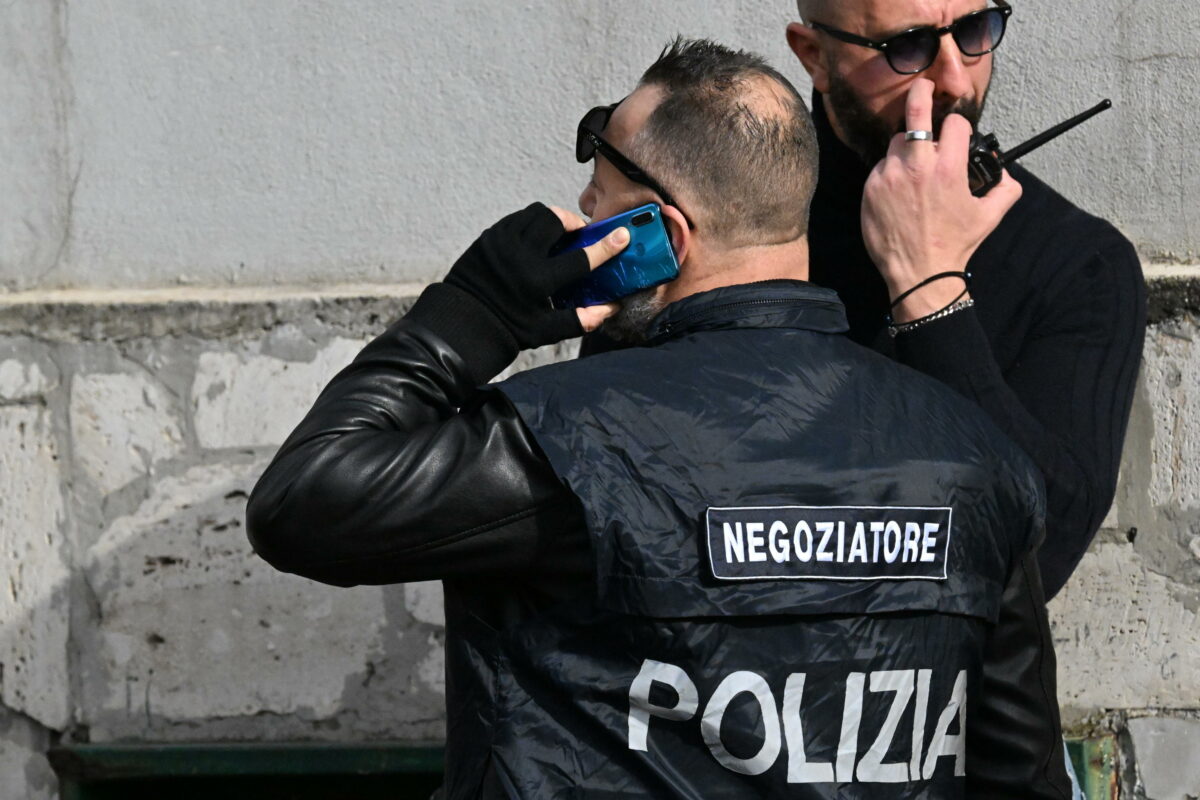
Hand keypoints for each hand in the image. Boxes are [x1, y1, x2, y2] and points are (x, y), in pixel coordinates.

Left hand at [444, 202, 626, 347]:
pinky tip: (535, 239)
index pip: (580, 258)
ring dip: (552, 220)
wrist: (463, 324)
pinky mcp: (488, 238)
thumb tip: (611, 308)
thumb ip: (581, 319)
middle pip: (555, 220)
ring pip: (535, 213)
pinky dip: (531, 223)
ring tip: (558, 235)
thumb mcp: (546, 331)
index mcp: (537, 281)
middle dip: (572, 224)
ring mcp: (500, 242)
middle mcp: (518, 256)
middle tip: (579, 234)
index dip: (605, 246)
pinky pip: (517, 219)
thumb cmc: (508, 330)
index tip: (622, 236)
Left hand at [861, 79, 1021, 322]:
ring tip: (914, 168)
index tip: (956, 133)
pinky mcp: (871, 187)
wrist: (918, 272)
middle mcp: (918, 165)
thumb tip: (1006, 172)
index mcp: (949, 168)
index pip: (954, 123)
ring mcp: (890, 175)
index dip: (958, 126)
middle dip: (922, 92)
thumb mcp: (989, 216)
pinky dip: (890, 172)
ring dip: (906, 147)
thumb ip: (1006, 187)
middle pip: (916, 110)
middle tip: (924, 85)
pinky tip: (899, 191)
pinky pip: (881, 167)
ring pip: (897, 142)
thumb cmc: (954, 245)